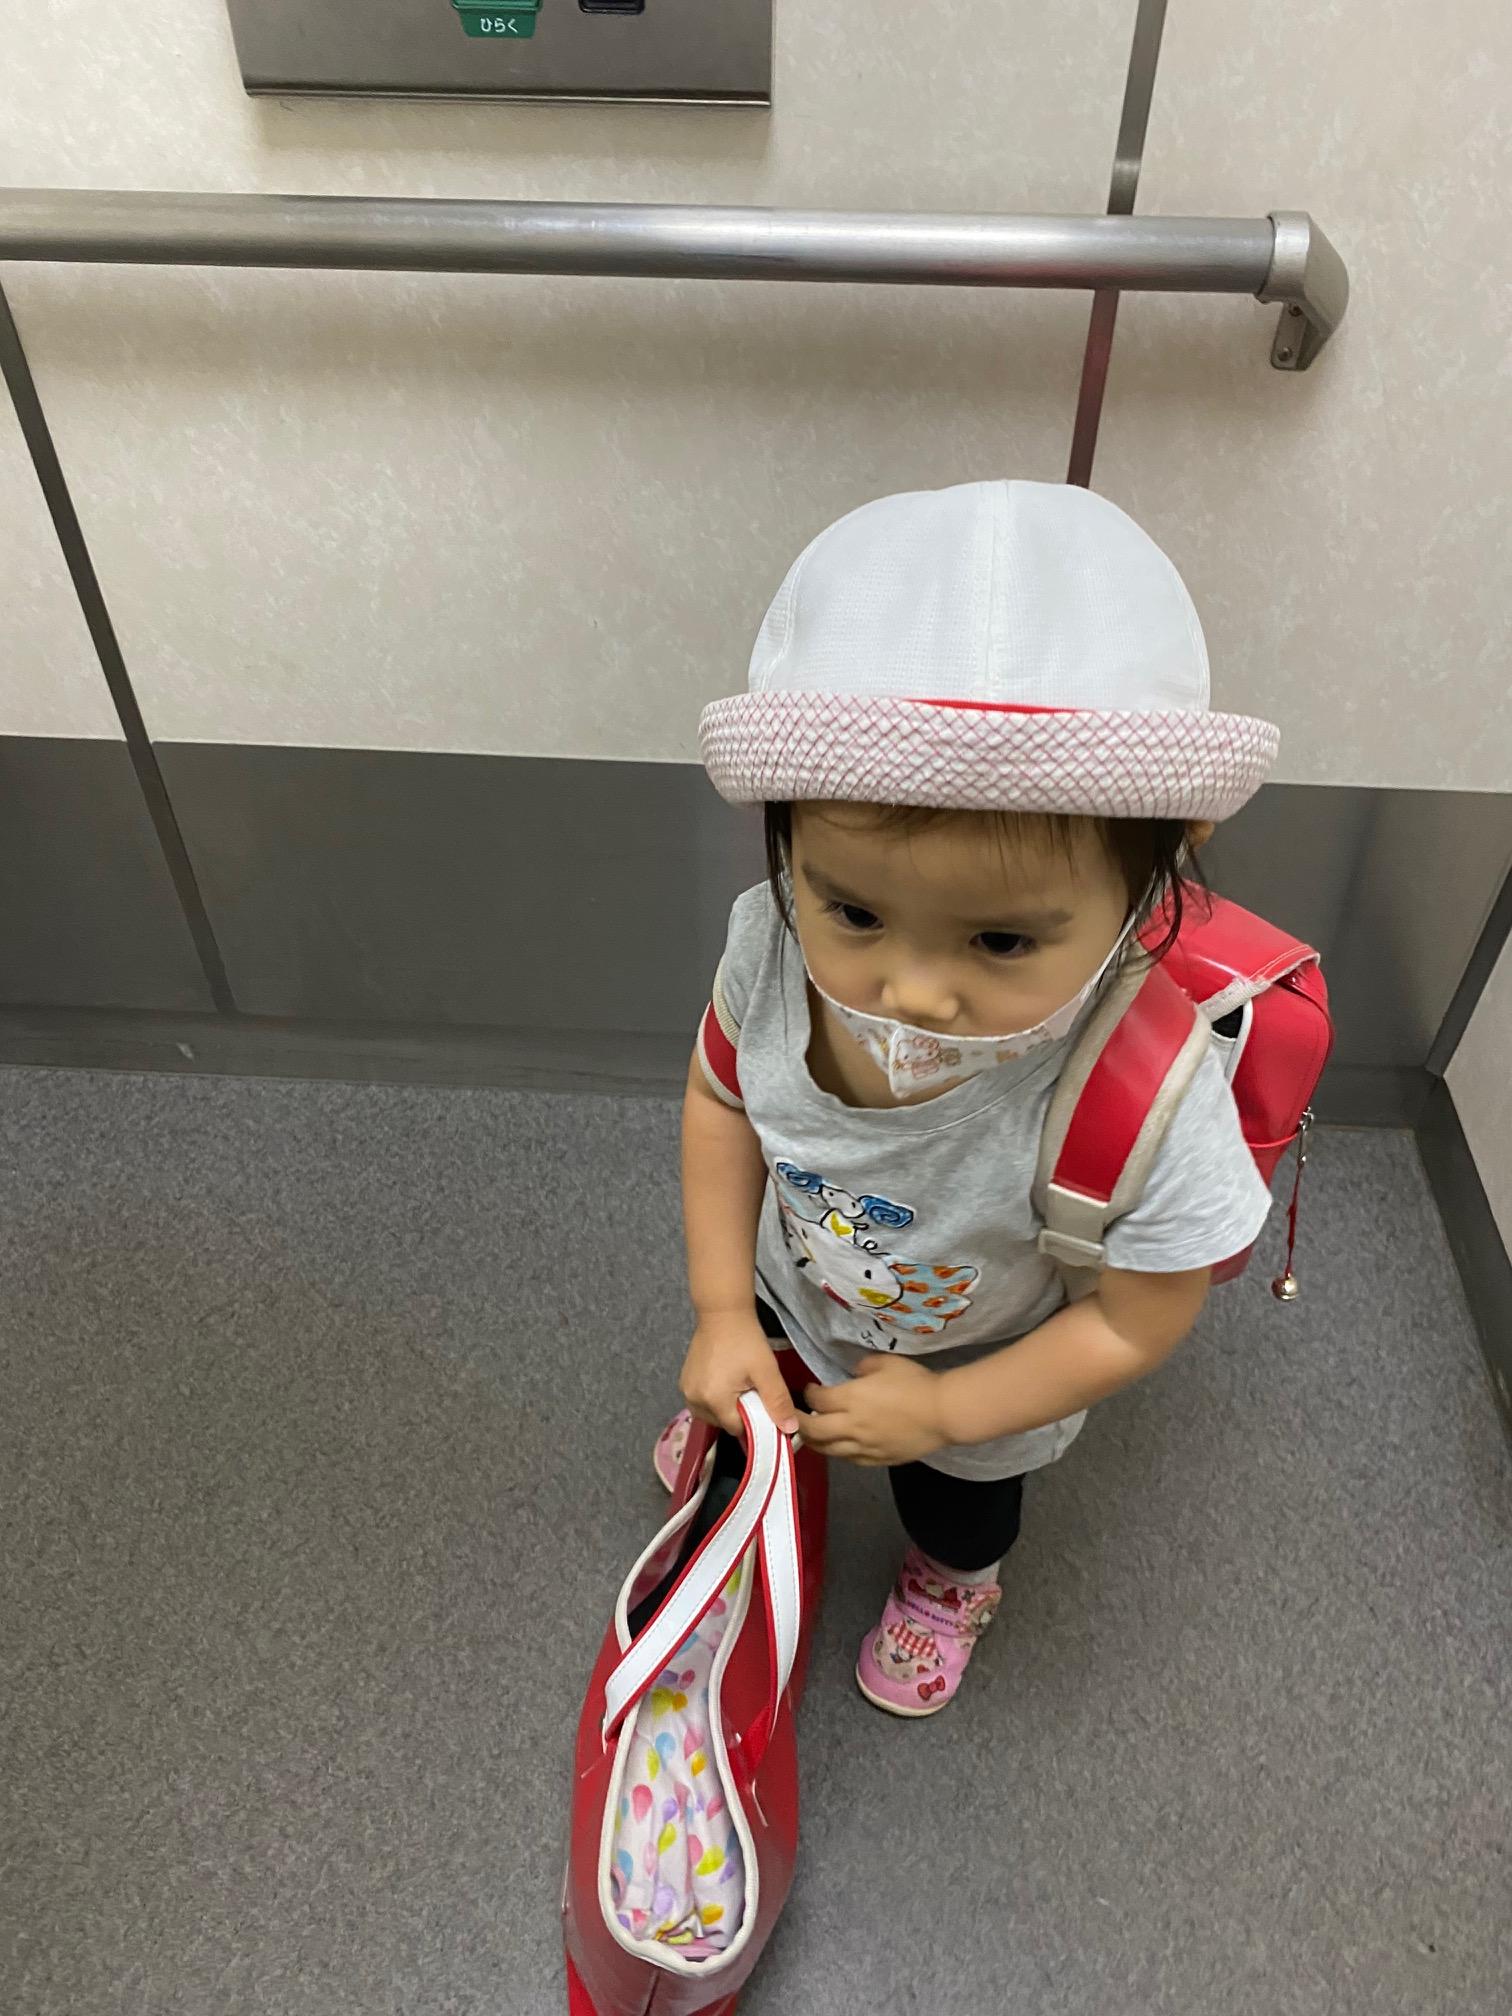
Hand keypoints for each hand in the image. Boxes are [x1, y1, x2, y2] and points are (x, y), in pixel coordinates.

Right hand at [680, 1310, 799, 1439]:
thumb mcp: (767, 1371)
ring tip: (738, 1384)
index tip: (763, 1405)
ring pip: (712, 1414)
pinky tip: (725, 1381)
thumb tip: (790, 1429)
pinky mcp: (684, 1382)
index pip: (737, 1429)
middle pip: (723, 1423)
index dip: (754, 1421)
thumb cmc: (746, 1340)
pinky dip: (715, 1398)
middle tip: (751, 1390)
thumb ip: (778, 1402)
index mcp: (714, 1400)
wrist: (723, 1312)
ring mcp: (686, 1391)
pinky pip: (702, 1402)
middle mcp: (695, 1400)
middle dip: (739, 1414)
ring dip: (726, 1407)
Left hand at [800, 1356, 948, 1466]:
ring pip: (828, 1451)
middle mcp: (851, 1426)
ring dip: (815, 1443)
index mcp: (851, 1399)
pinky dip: (839, 1453)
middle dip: (799, 1423)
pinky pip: (850, 1460)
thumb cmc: (915, 1382)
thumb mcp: (886, 1362)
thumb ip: (863, 1367)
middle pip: (813, 1431)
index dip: (808, 1394)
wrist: (942, 1412)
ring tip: (810, 1436)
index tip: (808, 1390)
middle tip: (794, 1418)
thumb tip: (854, 1374)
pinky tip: (838, 1448)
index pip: (817, 1401)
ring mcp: (864, 1447)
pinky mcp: (878, 1460)